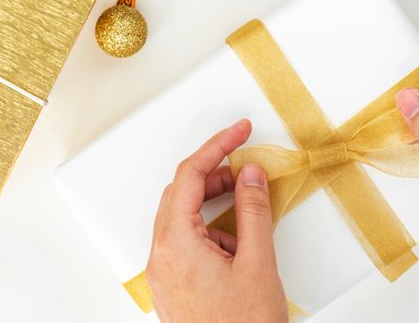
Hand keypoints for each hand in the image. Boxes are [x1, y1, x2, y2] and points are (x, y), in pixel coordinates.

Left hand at [145, 119, 287, 322]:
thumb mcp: (256, 263)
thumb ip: (252, 211)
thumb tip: (249, 174)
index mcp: (175, 244)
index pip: (189, 177)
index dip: (216, 147)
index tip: (239, 131)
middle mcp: (162, 256)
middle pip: (181, 195)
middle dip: (214, 175)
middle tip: (246, 167)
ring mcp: (165, 274)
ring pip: (183, 219)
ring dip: (214, 205)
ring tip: (248, 208)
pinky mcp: (175, 287)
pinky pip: (187, 244)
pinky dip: (212, 232)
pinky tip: (239, 245)